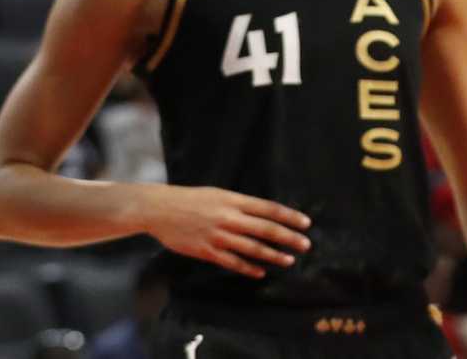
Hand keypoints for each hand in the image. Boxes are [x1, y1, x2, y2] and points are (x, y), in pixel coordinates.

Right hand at [136, 184, 312, 278]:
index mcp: (233, 200)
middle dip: (288, 238)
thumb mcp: (218, 194)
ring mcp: (218, 235)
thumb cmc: (191, 199)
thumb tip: (264, 214)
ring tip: (289, 261)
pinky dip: (248, 268)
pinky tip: (260, 272)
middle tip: (306, 245)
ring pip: (252, 248)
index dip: (289, 216)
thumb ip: (240, 204)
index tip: (306, 223)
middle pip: (266, 229)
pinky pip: (232, 262)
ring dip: (273, 255)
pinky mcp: (206, 251)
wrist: (160, 209)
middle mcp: (229, 217)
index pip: (269, 208)